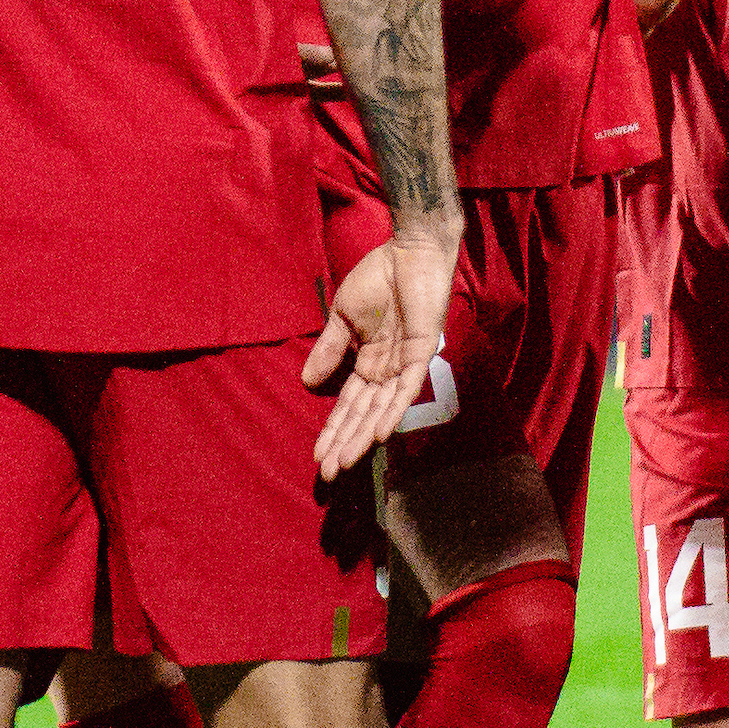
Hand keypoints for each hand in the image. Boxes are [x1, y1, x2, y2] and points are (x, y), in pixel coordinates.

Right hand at [298, 225, 458, 476]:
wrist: (406, 254)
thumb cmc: (376, 280)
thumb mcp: (342, 317)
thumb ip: (329, 350)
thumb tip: (307, 383)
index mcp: (367, 363)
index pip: (348, 406)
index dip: (333, 431)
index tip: (318, 457)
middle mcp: (386, 371)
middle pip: (363, 415)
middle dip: (345, 444)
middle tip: (328, 474)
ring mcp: (404, 364)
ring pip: (383, 410)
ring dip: (364, 436)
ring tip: (347, 461)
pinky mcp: (421, 353)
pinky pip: (408, 389)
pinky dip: (393, 411)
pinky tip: (379, 433)